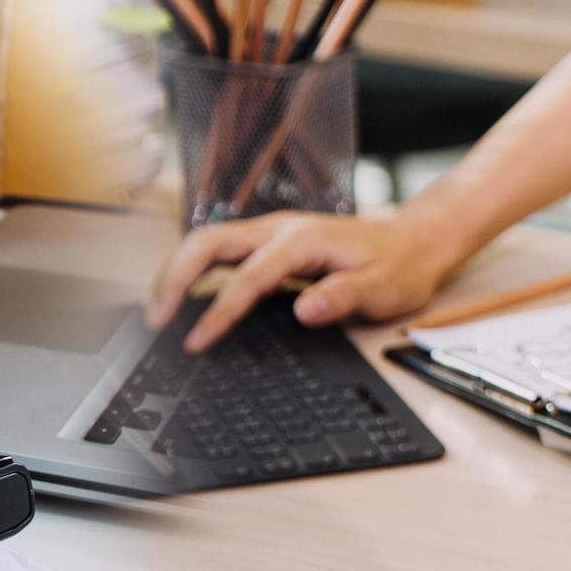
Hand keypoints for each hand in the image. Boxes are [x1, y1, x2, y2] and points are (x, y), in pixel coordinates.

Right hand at [146, 211, 463, 352]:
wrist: (415, 241)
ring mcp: (271, 233)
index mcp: (303, 240)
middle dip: (174, 278)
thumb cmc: (399, 266)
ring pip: (207, 244)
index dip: (218, 312)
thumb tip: (305, 310)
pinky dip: (193, 273)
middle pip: (208, 243)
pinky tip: (182, 299)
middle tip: (155, 320)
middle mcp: (279, 229)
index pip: (248, 278)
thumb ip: (343, 297)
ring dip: (176, 273)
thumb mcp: (382, 289)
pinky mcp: (269, 244)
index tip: (196, 342)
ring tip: (156, 312)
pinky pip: (221, 253)